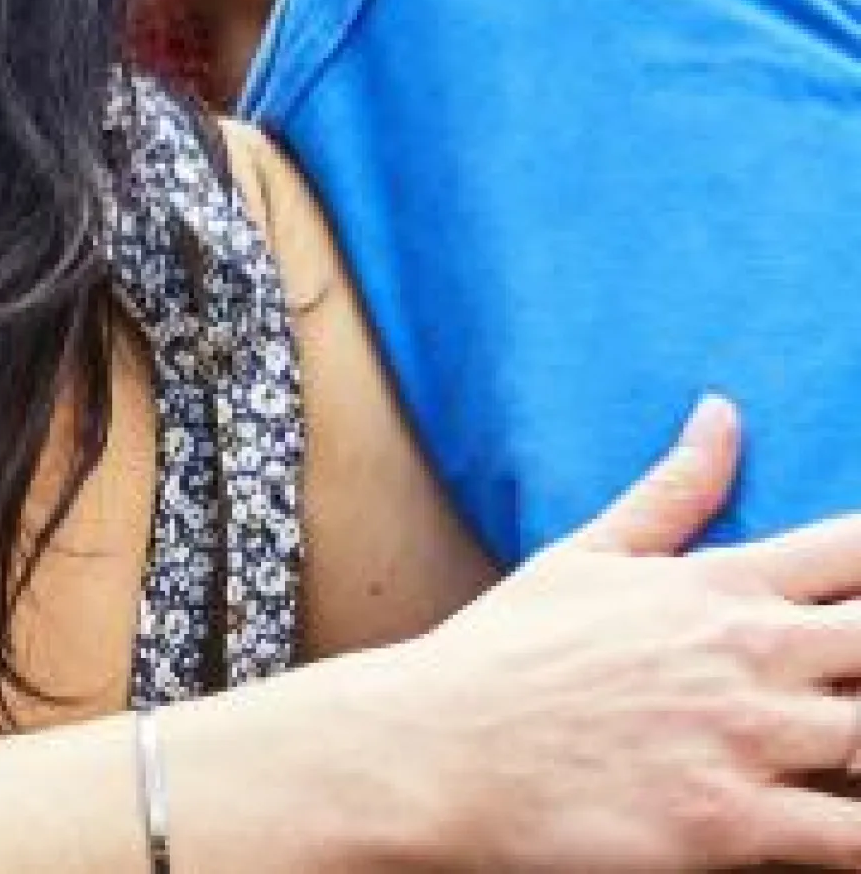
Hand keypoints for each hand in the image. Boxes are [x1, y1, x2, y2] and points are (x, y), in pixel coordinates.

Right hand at [330, 397, 860, 869]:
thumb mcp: (583, 556)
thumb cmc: (499, 657)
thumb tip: (723, 412)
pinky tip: (847, 827)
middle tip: (853, 676)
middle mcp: (749, 653)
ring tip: (846, 758)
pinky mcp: (732, 824)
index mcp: (720, 585)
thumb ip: (672, 491)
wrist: (425, 752)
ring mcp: (745, 738)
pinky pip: (852, 838)